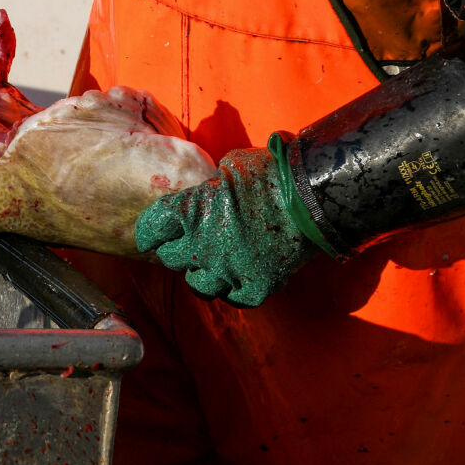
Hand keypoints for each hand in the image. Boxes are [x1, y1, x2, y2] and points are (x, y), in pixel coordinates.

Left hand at [135, 147, 319, 307]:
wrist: (313, 197)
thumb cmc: (270, 174)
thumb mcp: (230, 167)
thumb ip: (209, 185)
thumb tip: (208, 190)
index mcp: (189, 212)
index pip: (150, 229)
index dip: (151, 231)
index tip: (153, 234)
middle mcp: (200, 245)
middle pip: (170, 259)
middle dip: (179, 250)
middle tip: (192, 243)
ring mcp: (227, 270)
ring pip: (197, 285)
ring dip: (202, 273)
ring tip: (214, 263)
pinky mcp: (254, 287)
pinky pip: (232, 297)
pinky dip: (233, 288)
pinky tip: (240, 276)